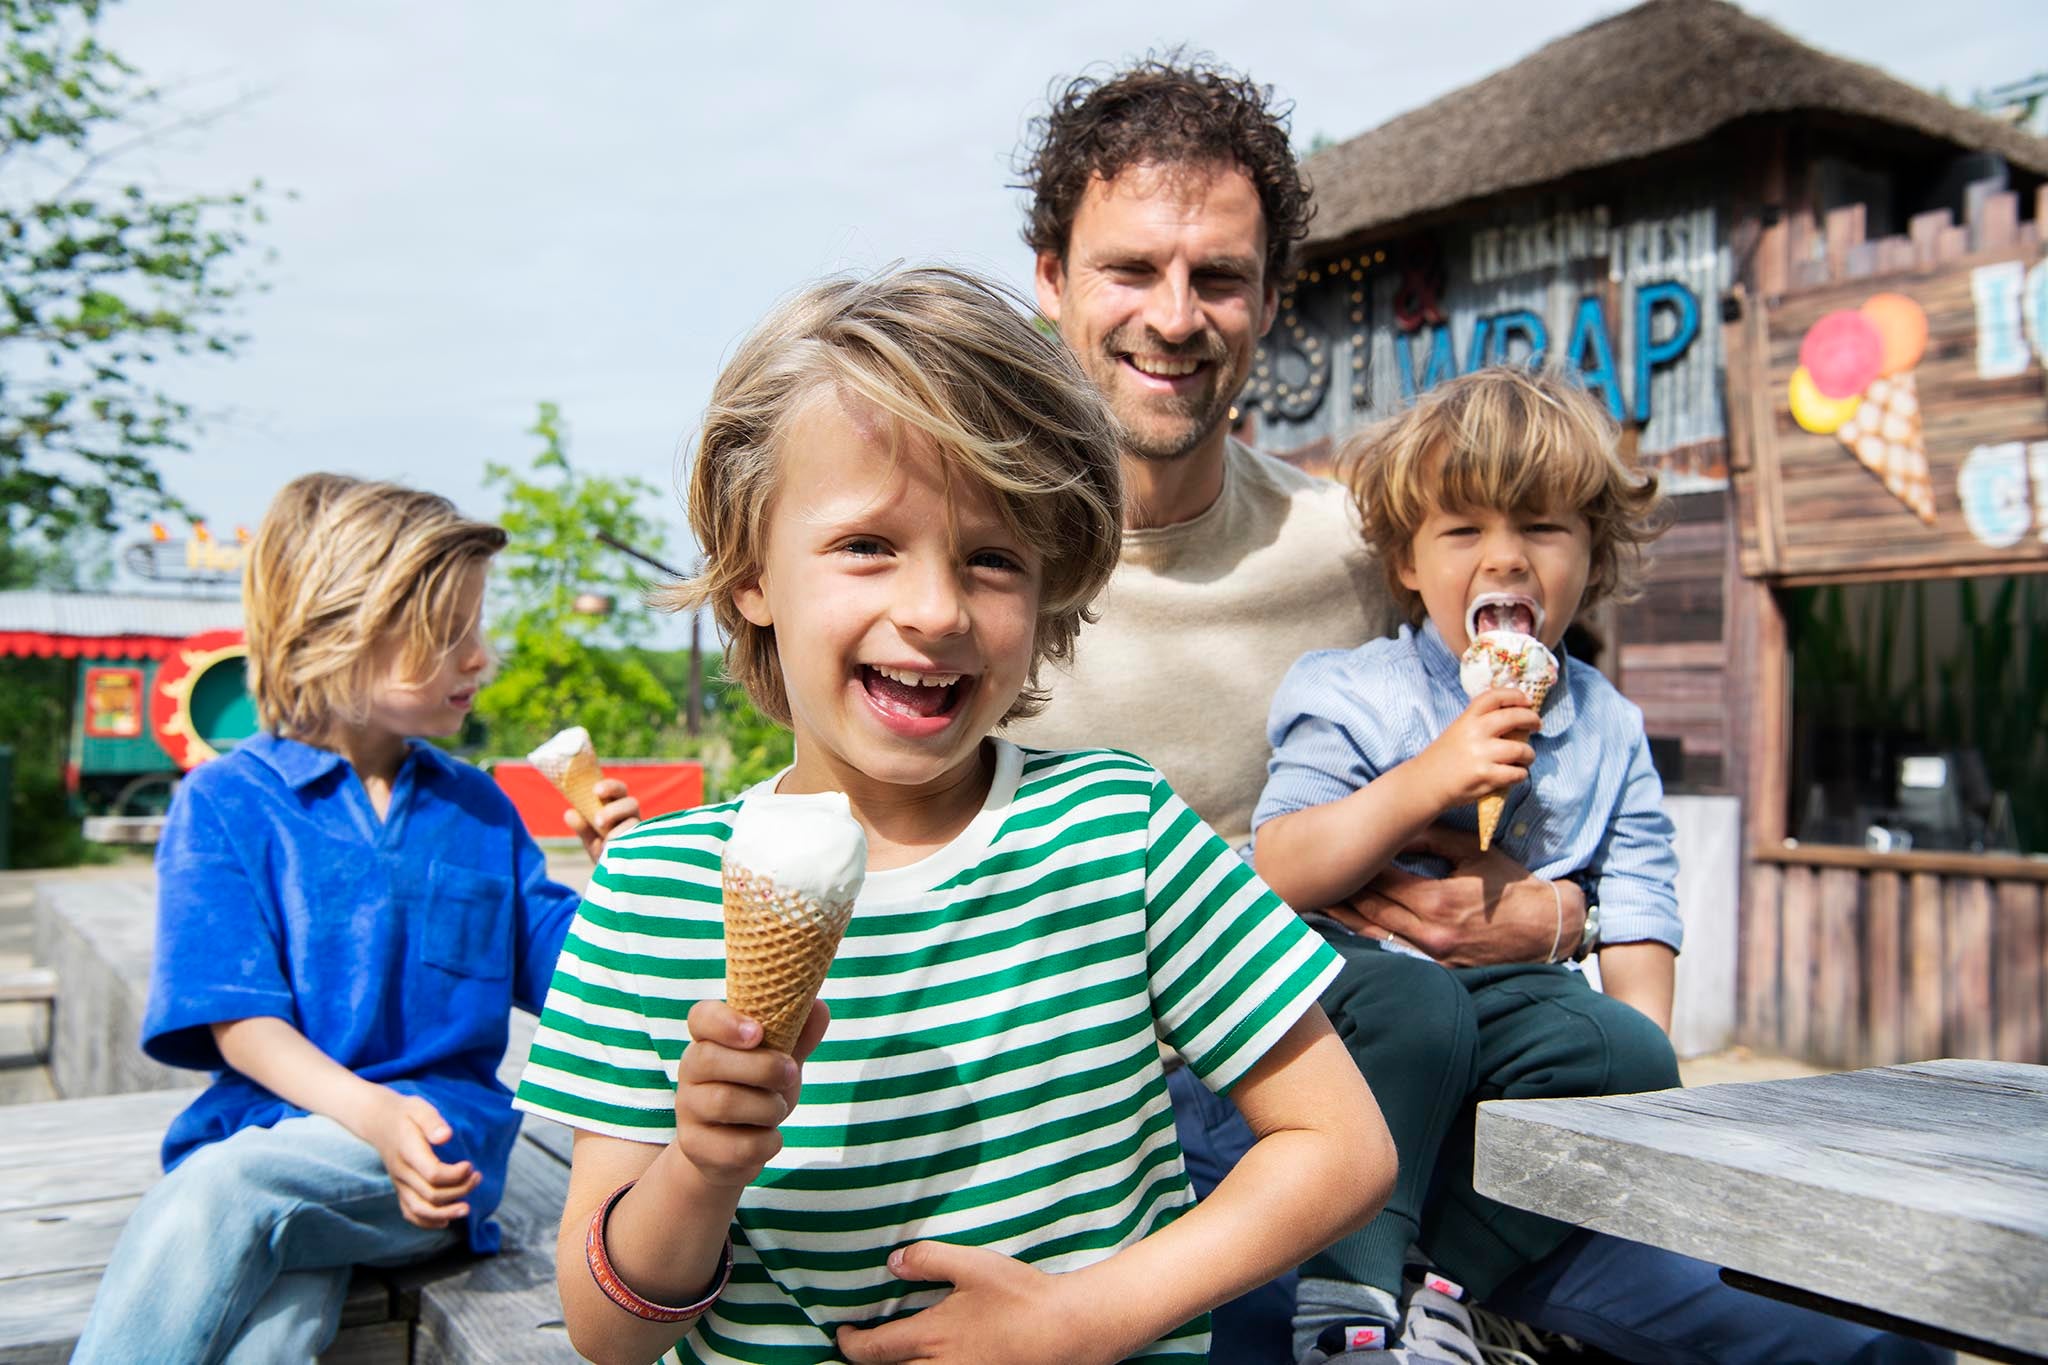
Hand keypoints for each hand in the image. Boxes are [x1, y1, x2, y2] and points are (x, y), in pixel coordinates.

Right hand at [358, 1088, 480, 1228]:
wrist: (379, 1122)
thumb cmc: (405, 1113)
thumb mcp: (420, 1108)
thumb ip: (433, 1122)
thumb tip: (446, 1136)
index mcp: (407, 1151)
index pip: (432, 1173)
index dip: (455, 1175)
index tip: (470, 1166)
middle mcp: (401, 1172)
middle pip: (431, 1193)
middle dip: (459, 1190)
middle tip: (477, 1177)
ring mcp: (399, 1183)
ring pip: (420, 1210)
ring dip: (446, 1212)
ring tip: (467, 1208)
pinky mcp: (400, 1189)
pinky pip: (410, 1213)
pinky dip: (428, 1221)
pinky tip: (446, 1220)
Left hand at [563, 778, 639, 860]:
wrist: (617, 879)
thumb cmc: (604, 853)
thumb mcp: (590, 840)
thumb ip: (582, 827)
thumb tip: (569, 813)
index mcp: (620, 807)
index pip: (618, 790)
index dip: (609, 787)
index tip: (596, 791)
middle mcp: (633, 817)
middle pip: (631, 803)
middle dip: (614, 809)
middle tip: (598, 821)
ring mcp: (641, 832)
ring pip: (635, 823)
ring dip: (619, 830)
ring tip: (605, 843)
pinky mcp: (646, 847)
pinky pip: (640, 841)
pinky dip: (625, 845)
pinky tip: (613, 852)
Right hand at [672, 997, 828, 1188]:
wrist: (732, 1150)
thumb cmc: (757, 1092)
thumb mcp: (780, 1060)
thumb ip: (798, 1034)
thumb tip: (819, 1007)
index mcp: (709, 1040)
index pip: (702, 1017)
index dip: (726, 1022)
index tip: (758, 1032)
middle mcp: (690, 1071)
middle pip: (711, 1060)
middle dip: (763, 1067)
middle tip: (790, 1073)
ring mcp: (688, 1110)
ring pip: (724, 1102)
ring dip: (768, 1107)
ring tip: (778, 1108)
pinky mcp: (695, 1147)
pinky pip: (736, 1145)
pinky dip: (766, 1142)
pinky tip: (770, 1138)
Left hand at [837, 1241, 1114, 1364]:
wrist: (1066, 1332)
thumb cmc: (1020, 1297)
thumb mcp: (973, 1266)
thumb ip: (929, 1259)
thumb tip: (892, 1261)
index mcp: (930, 1337)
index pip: (872, 1351)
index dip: (850, 1344)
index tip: (842, 1333)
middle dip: (864, 1364)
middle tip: (856, 1349)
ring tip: (888, 1356)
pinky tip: (925, 1360)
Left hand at [1334, 825, 1584, 966]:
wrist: (1546, 930)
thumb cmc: (1512, 886)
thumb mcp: (1473, 854)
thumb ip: (1432, 839)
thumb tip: (1398, 827)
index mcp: (1437, 901)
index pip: (1382, 882)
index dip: (1356, 870)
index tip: (1335, 856)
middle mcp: (1430, 931)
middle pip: (1372, 910)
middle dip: (1344, 894)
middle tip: (1316, 879)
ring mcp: (1433, 954)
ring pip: (1377, 935)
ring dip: (1348, 919)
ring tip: (1321, 904)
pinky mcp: (1439, 968)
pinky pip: (1396, 952)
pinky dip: (1371, 938)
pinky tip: (1353, 927)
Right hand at [1412, 689, 1539, 807]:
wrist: (1425, 784)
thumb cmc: (1443, 758)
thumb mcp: (1457, 731)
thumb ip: (1480, 723)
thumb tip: (1515, 718)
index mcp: (1467, 719)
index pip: (1494, 697)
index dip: (1514, 695)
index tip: (1526, 700)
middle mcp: (1475, 733)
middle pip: (1514, 717)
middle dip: (1532, 719)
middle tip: (1537, 725)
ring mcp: (1481, 755)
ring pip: (1522, 750)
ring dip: (1529, 754)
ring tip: (1526, 758)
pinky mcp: (1486, 776)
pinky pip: (1517, 773)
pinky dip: (1521, 774)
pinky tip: (1515, 774)